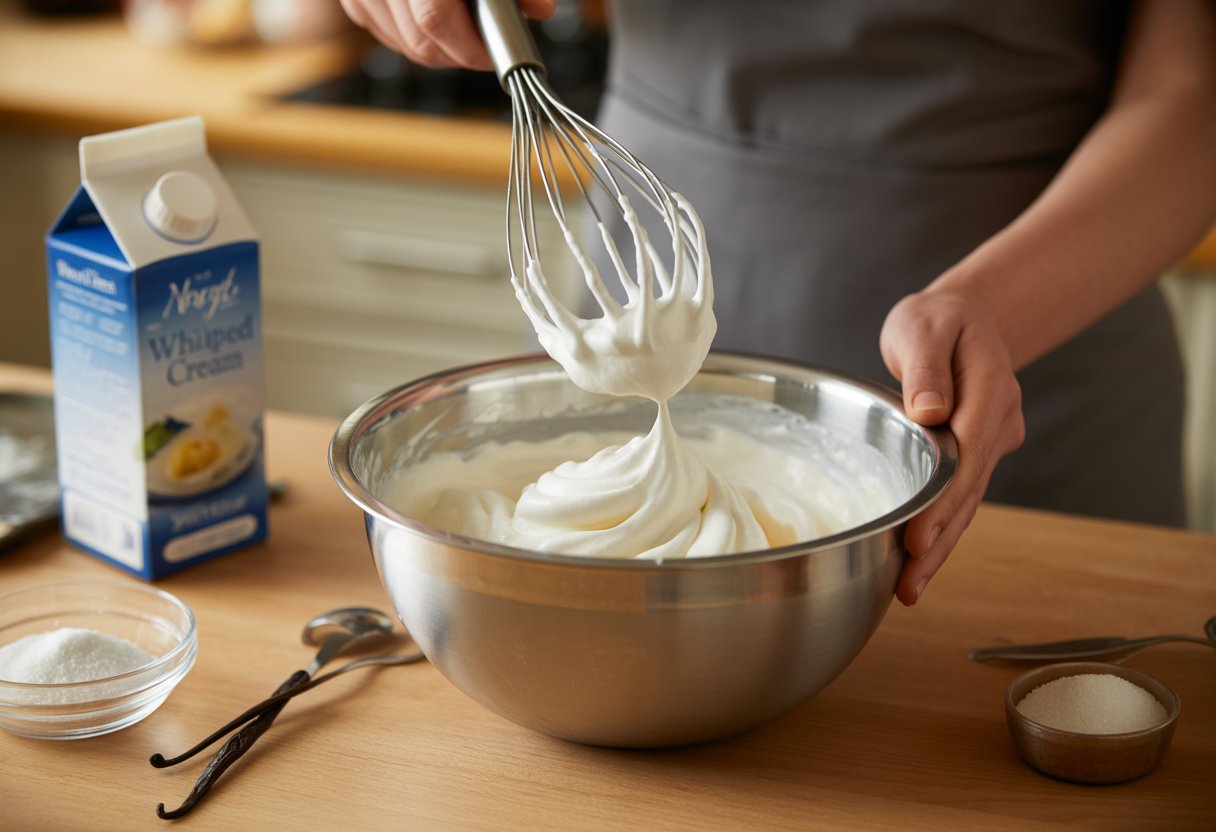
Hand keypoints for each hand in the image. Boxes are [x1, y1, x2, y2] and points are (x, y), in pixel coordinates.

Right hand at [338, 0, 555, 69]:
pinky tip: (434, 21)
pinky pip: (387, 35)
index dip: (470, 48)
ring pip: (404, 45)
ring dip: (438, 48)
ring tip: (463, 29)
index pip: (436, 20)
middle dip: (459, 55)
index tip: (494, 54)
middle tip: (485, 47)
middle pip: (420, 43)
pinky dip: (413, 37)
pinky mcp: (355, 1)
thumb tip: (541, 9)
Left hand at [879, 290, 1024, 605]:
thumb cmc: (937, 320)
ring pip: (967, 501)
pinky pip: (959, 496)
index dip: (943, 499)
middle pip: (969, 489)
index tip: (919, 535)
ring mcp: (992, 442)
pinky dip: (940, 529)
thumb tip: (930, 411)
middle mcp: (999, 421)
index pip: (968, 453)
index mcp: (990, 388)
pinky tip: (916, 565)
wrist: (964, 319)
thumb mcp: (924, 326)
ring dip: (940, 546)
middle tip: (909, 582)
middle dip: (939, 538)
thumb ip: (926, 367)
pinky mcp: (976, 455)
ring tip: (909, 589)